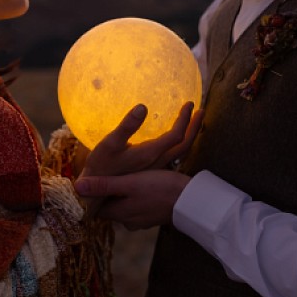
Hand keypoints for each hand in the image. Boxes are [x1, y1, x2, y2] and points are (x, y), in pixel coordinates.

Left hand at [74, 169, 189, 229]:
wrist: (191, 200)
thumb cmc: (159, 189)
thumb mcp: (129, 183)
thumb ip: (104, 185)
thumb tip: (77, 187)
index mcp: (118, 214)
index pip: (96, 208)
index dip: (92, 195)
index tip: (91, 181)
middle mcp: (128, 221)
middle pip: (110, 206)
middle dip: (109, 193)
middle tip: (108, 173)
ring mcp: (142, 220)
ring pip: (125, 205)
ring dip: (124, 193)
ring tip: (126, 175)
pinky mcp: (154, 216)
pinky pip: (139, 206)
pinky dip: (137, 196)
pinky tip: (142, 184)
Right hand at [81, 102, 201, 177]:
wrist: (96, 192)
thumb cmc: (101, 166)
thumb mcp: (110, 144)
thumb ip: (127, 126)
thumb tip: (143, 107)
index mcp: (151, 154)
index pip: (176, 135)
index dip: (185, 119)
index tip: (189, 104)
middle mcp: (157, 162)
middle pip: (184, 145)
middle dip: (194, 126)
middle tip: (200, 110)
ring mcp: (155, 168)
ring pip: (180, 152)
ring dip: (189, 136)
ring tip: (194, 123)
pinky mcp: (151, 171)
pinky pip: (173, 157)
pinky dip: (179, 144)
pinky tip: (175, 140)